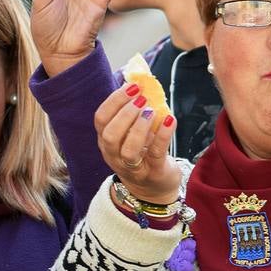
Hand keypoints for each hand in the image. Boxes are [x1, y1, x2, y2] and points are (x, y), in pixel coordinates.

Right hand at [94, 83, 179, 204]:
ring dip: (139, 127)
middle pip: (110, 134)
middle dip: (125, 113)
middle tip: (142, 99)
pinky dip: (162, 135)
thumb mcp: (130, 133)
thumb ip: (132, 112)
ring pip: (128, 149)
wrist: (153, 189)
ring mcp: (132, 167)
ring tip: (151, 111)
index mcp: (106, 141)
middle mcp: (114, 155)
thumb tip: (140, 81)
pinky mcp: (153, 173)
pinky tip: (170, 119)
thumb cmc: (142, 154)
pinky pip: (155, 154)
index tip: (132, 86)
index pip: (100, 119)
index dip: (114, 101)